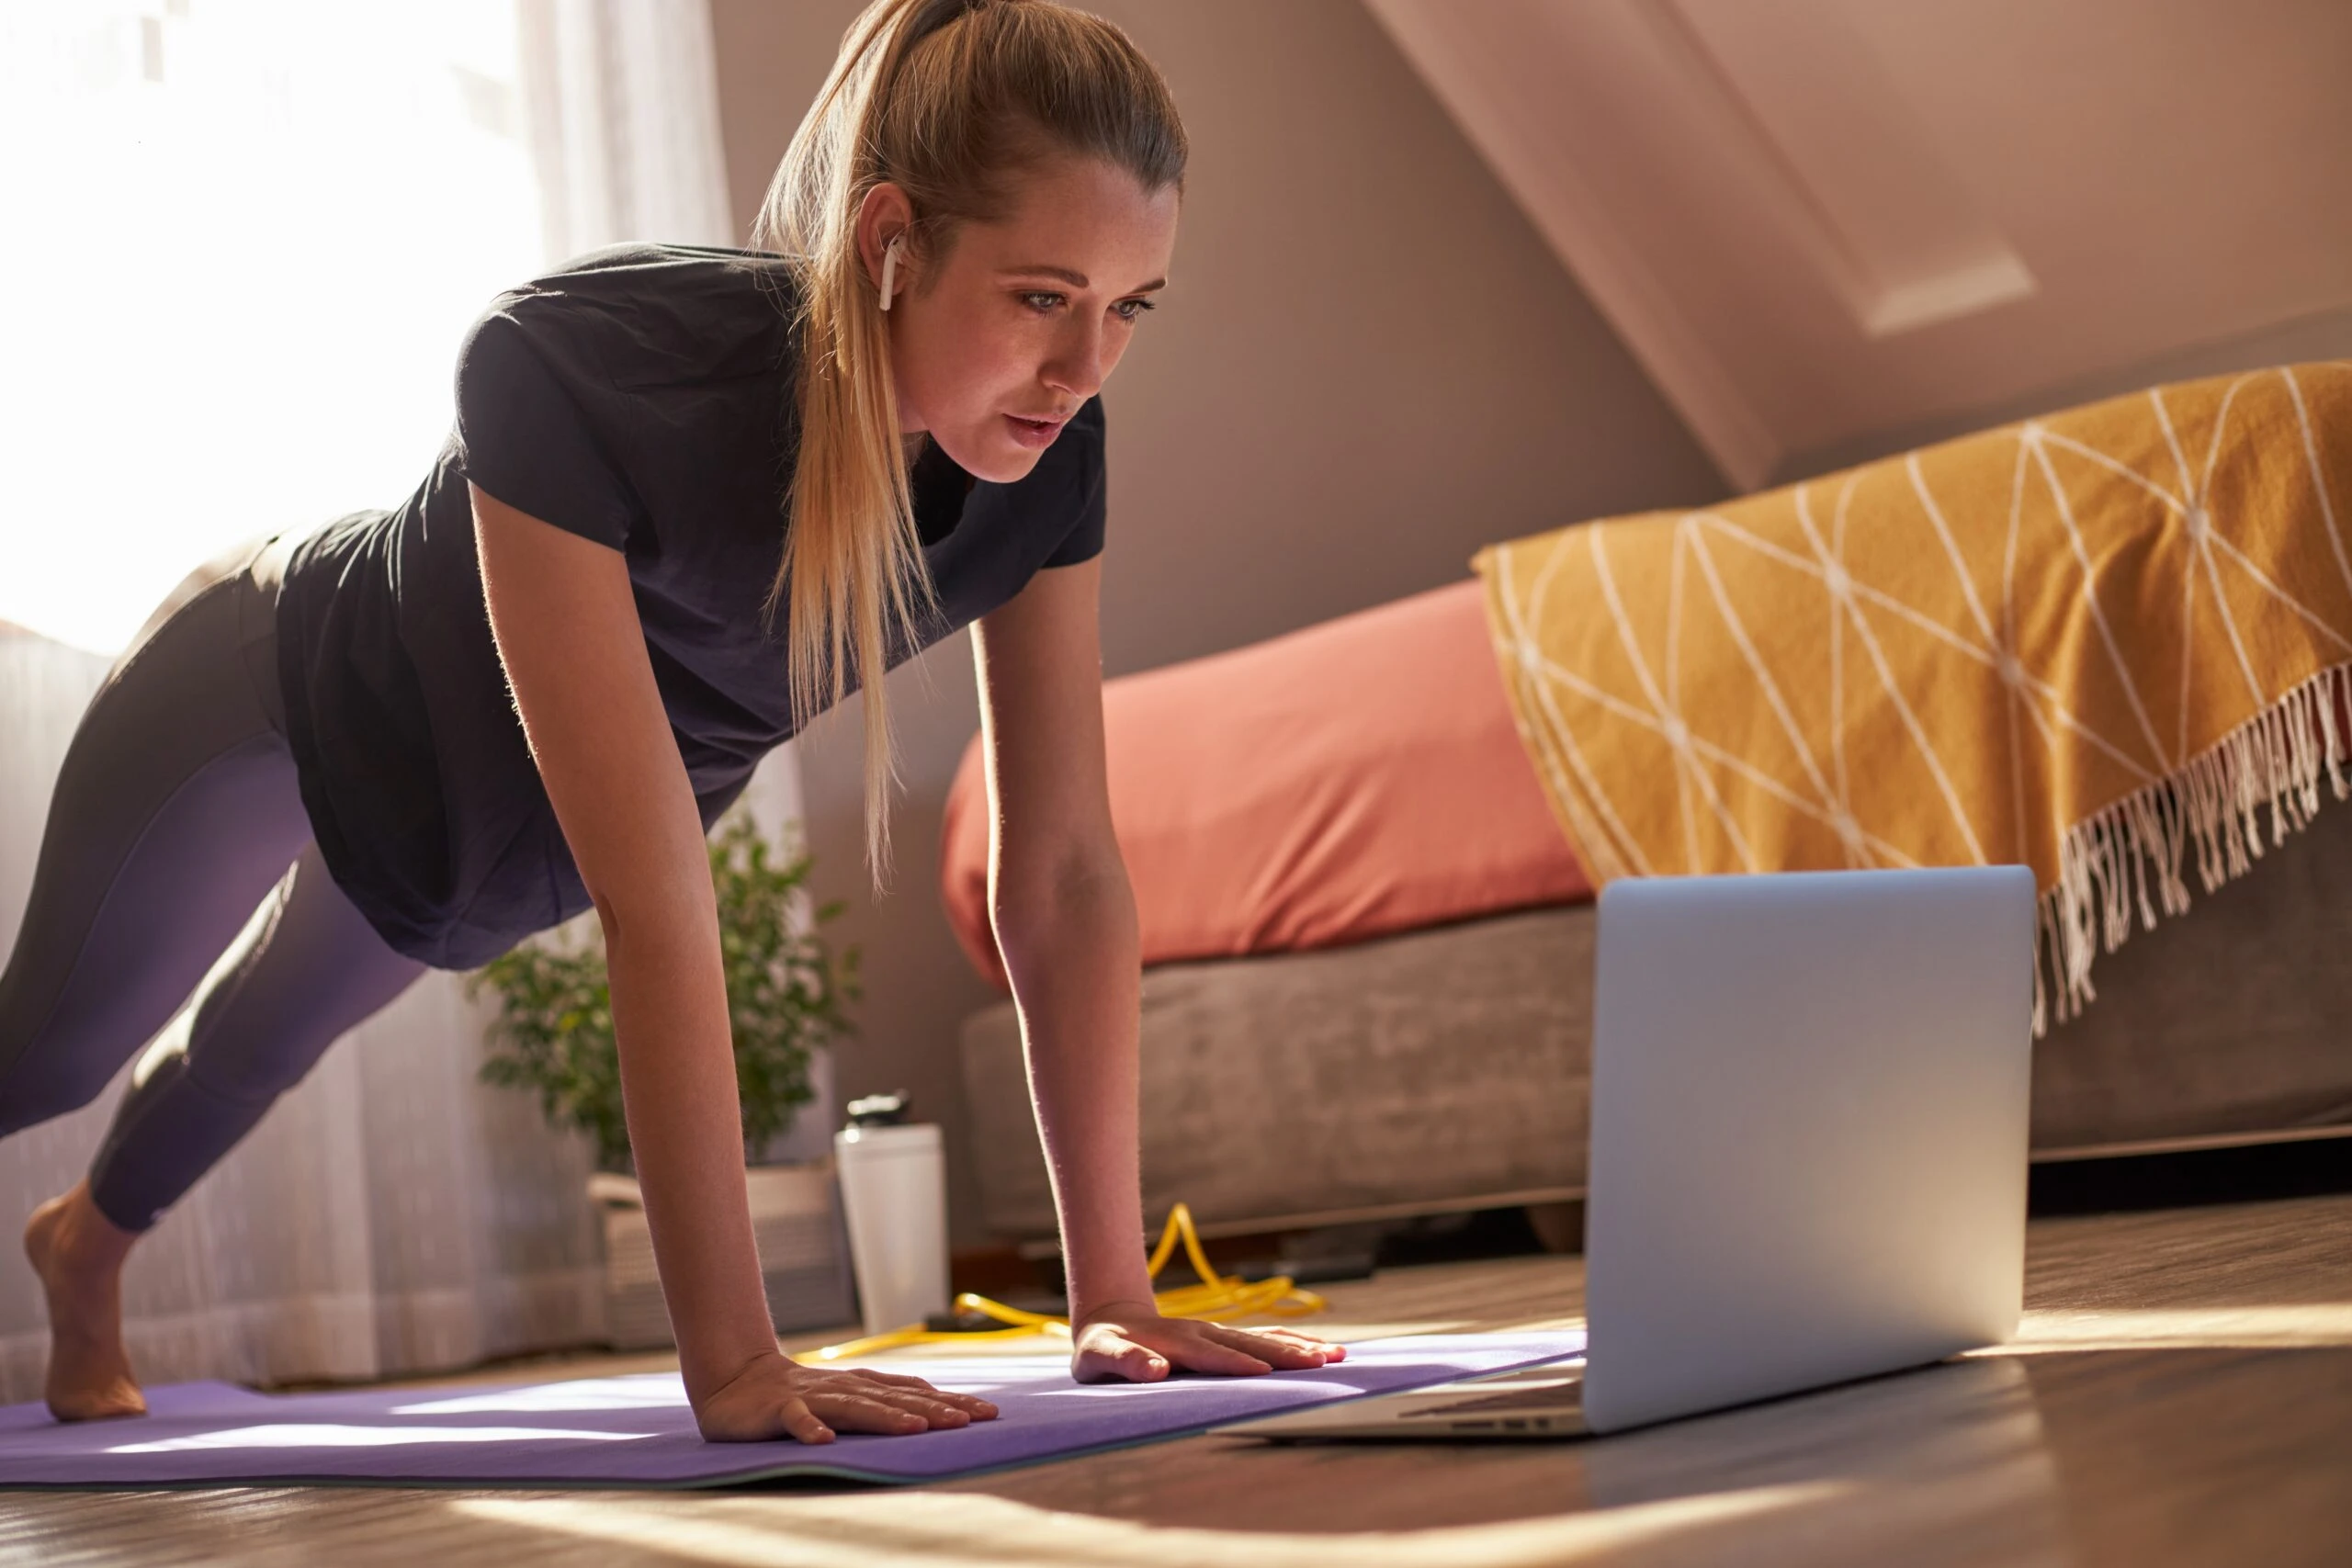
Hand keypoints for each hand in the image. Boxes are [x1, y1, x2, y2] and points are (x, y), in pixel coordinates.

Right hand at [693, 1349, 997, 1443]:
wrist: (737, 1379)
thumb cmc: (800, 1393)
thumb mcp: (847, 1396)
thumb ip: (884, 1400)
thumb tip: (934, 1406)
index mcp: (864, 1385)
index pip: (915, 1391)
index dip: (951, 1400)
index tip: (989, 1411)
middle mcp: (845, 1387)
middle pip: (894, 1397)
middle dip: (933, 1408)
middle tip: (967, 1420)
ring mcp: (812, 1396)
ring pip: (853, 1405)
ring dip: (883, 1417)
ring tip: (915, 1428)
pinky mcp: (778, 1409)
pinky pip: (795, 1419)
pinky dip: (809, 1428)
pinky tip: (824, 1441)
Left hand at [1068, 1301, 1348, 1382]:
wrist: (1111, 1320)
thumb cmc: (1103, 1347)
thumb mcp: (1099, 1357)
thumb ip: (1125, 1362)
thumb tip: (1157, 1370)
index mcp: (1175, 1341)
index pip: (1211, 1355)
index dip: (1235, 1363)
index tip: (1263, 1371)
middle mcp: (1203, 1333)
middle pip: (1249, 1343)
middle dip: (1286, 1353)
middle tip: (1321, 1362)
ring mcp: (1216, 1333)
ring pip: (1264, 1339)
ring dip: (1299, 1347)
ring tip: (1337, 1355)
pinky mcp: (1224, 1339)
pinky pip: (1263, 1340)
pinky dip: (1293, 1344)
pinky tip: (1322, 1351)